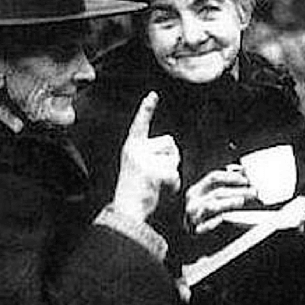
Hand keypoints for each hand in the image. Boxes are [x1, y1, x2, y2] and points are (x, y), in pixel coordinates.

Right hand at [112, 91, 180, 222]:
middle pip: (170, 143)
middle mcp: (137, 151)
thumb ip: (153, 154)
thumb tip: (172, 148)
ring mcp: (146, 161)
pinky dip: (173, 185)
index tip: (153, 94)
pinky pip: (176, 175)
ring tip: (156, 183)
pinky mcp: (156, 173)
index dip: (146, 109)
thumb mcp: (140, 166)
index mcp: (132, 147)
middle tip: (154, 175)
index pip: (140, 124)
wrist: (128, 210)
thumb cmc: (136, 190)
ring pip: (175, 157)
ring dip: (172, 171)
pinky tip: (159, 191)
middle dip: (170, 157)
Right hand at [185, 164, 256, 233]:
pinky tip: (223, 219)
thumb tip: (243, 172)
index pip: (213, 177)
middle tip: (252, 192)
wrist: (197, 242)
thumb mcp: (213, 198)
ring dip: (228, 203)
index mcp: (197, 190)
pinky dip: (214, 221)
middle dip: (238, 191)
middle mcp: (193, 201)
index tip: (246, 180)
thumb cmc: (208, 216)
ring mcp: (193, 216)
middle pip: (217, 192)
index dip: (231, 177)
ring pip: (211, 206)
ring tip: (241, 201)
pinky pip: (206, 224)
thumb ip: (226, 186)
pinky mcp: (196, 230)